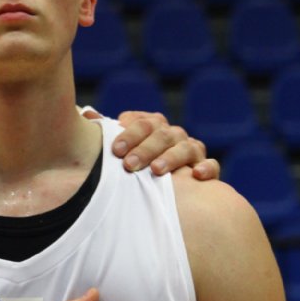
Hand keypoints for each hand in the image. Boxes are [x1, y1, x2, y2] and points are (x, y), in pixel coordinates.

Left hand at [87, 109, 218, 178]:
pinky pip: (212, 165)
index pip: (143, 123)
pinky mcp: (206, 168)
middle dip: (145, 149)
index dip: (129, 134)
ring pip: (186, 147)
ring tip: (156, 170)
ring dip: (171, 158)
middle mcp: (173, 135)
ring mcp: (191, 150)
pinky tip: (196, 175)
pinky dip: (207, 168)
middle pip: (163, 135)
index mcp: (154, 126)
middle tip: (129, 165)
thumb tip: (88, 115)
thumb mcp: (123, 148)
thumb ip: (109, 133)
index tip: (115, 150)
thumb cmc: (136, 164)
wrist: (164, 185)